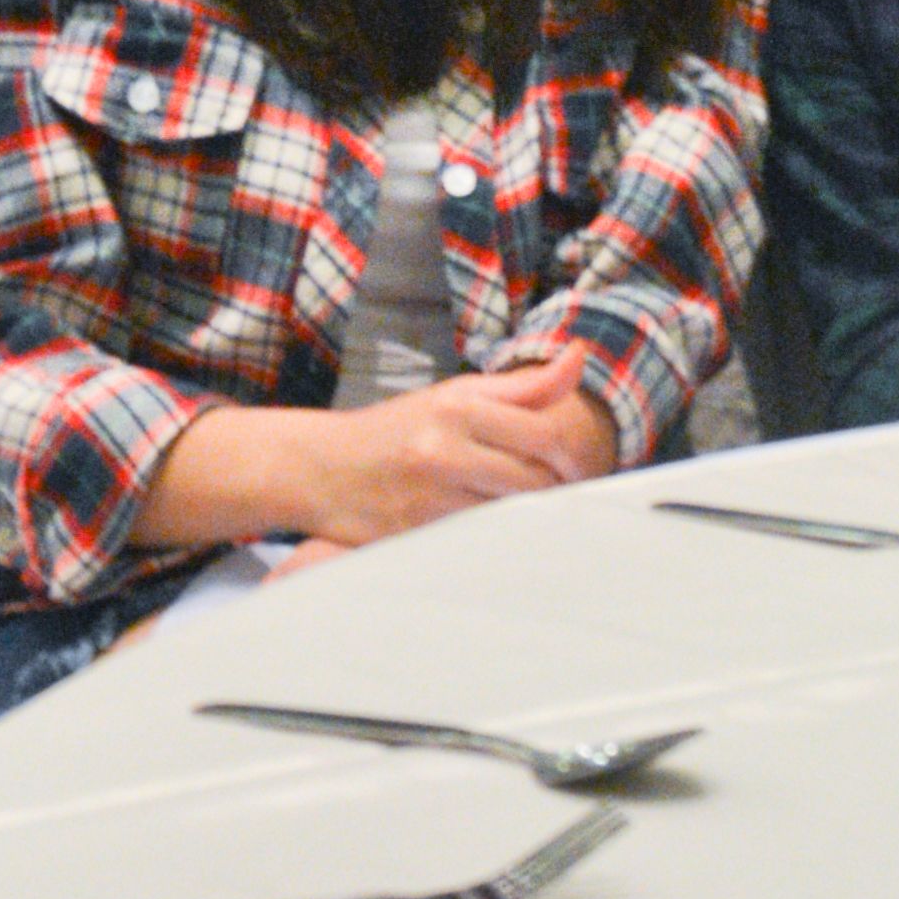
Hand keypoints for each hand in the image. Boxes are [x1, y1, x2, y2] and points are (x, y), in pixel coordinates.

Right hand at [302, 357, 614, 540]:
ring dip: (523, 516)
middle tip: (555, 495)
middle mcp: (444, 449)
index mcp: (459, 407)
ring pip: (508, 515)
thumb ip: (523, 386)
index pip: (546, 435)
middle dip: (554, 491)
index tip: (576, 468)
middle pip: (534, 481)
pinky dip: (491, 538)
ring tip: (520, 510)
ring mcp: (428, 497)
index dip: (574, 458)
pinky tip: (488, 532)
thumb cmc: (396, 430)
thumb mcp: (456, 395)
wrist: (319, 468)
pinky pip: (476, 542)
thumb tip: (579, 356)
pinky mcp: (414, 535)